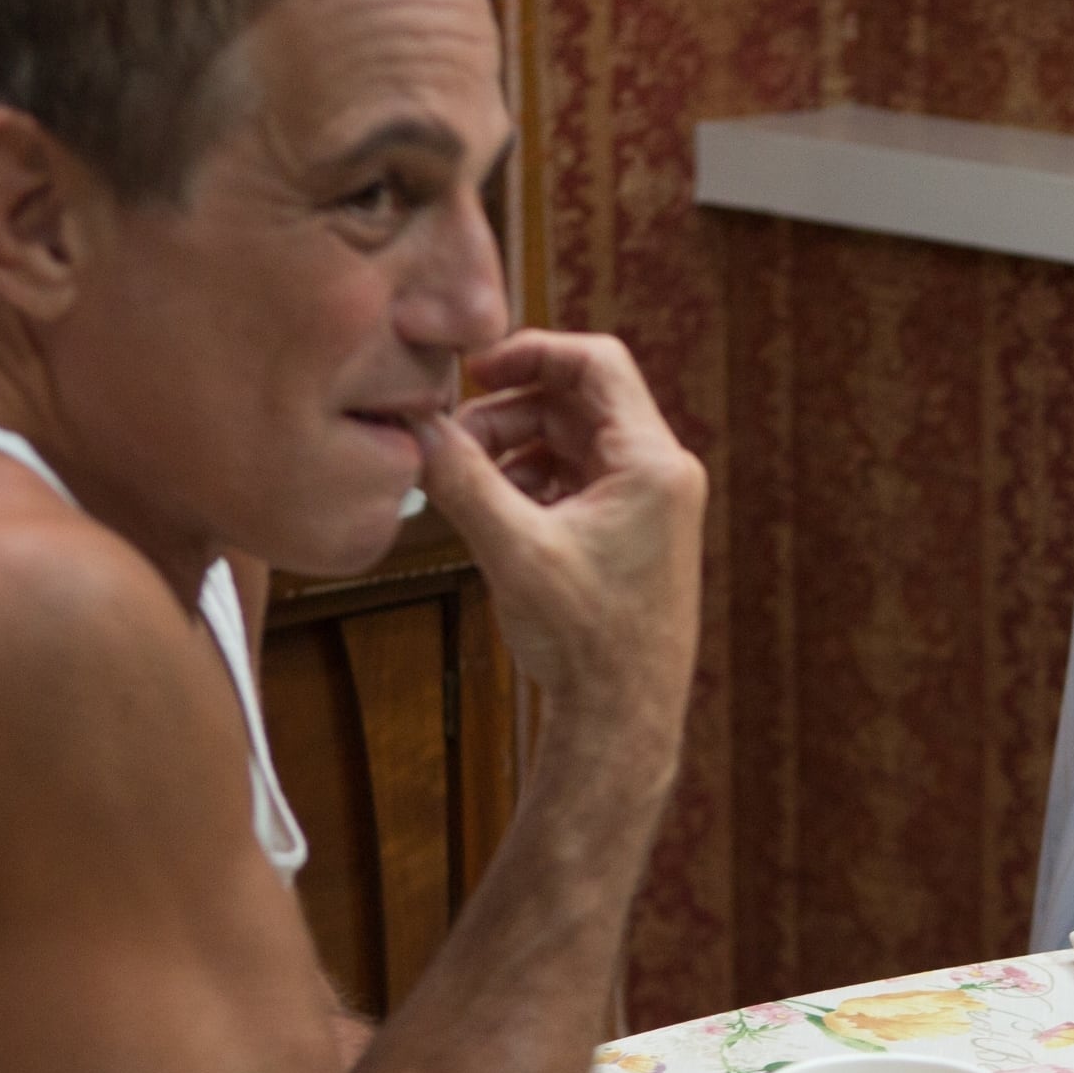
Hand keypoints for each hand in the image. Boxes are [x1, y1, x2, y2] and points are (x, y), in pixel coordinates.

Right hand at [417, 331, 705, 751]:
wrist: (622, 719)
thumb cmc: (586, 642)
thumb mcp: (513, 549)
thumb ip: (462, 480)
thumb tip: (413, 428)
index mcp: (652, 463)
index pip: (597, 363)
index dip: (532, 353)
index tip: (475, 372)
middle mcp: (660, 474)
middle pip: (576, 402)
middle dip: (509, 412)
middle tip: (452, 442)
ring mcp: (648, 503)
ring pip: (571, 441)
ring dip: (514, 448)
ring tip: (464, 480)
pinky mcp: (629, 532)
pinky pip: (575, 479)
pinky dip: (531, 482)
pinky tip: (492, 509)